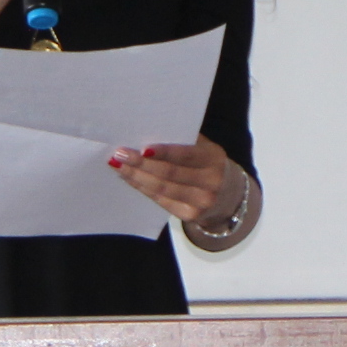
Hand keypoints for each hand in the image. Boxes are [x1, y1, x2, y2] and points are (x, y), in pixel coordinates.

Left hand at [110, 138, 243, 230]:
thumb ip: (184, 141)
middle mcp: (210, 182)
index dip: (164, 152)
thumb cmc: (208, 163)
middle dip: (141, 164)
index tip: (142, 148)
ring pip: (161, 189)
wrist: (228, 195)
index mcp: (214, 159)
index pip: (186, 155)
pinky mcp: (188, 215)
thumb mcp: (205, 149)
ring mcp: (200, 202)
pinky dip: (142, 188)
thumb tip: (149, 131)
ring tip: (118, 166)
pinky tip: (129, 178)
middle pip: (169, 174)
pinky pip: (160, 200)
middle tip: (119, 154)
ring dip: (136, 177)